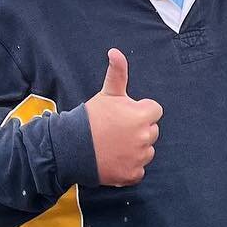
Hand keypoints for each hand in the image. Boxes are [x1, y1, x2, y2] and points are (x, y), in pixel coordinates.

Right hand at [84, 49, 162, 186]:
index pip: (155, 110)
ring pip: (146, 151)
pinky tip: (115, 159)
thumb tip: (115, 51)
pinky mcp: (132, 175)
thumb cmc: (91, 118)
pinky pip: (138, 170)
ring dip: (135, 149)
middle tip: (117, 130)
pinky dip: (129, 167)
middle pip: (152, 131)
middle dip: (138, 129)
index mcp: (142, 116)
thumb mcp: (107, 93)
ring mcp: (139, 158)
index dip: (140, 110)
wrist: (71, 147)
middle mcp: (145, 138)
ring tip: (115, 144)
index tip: (124, 114)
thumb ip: (117, 72)